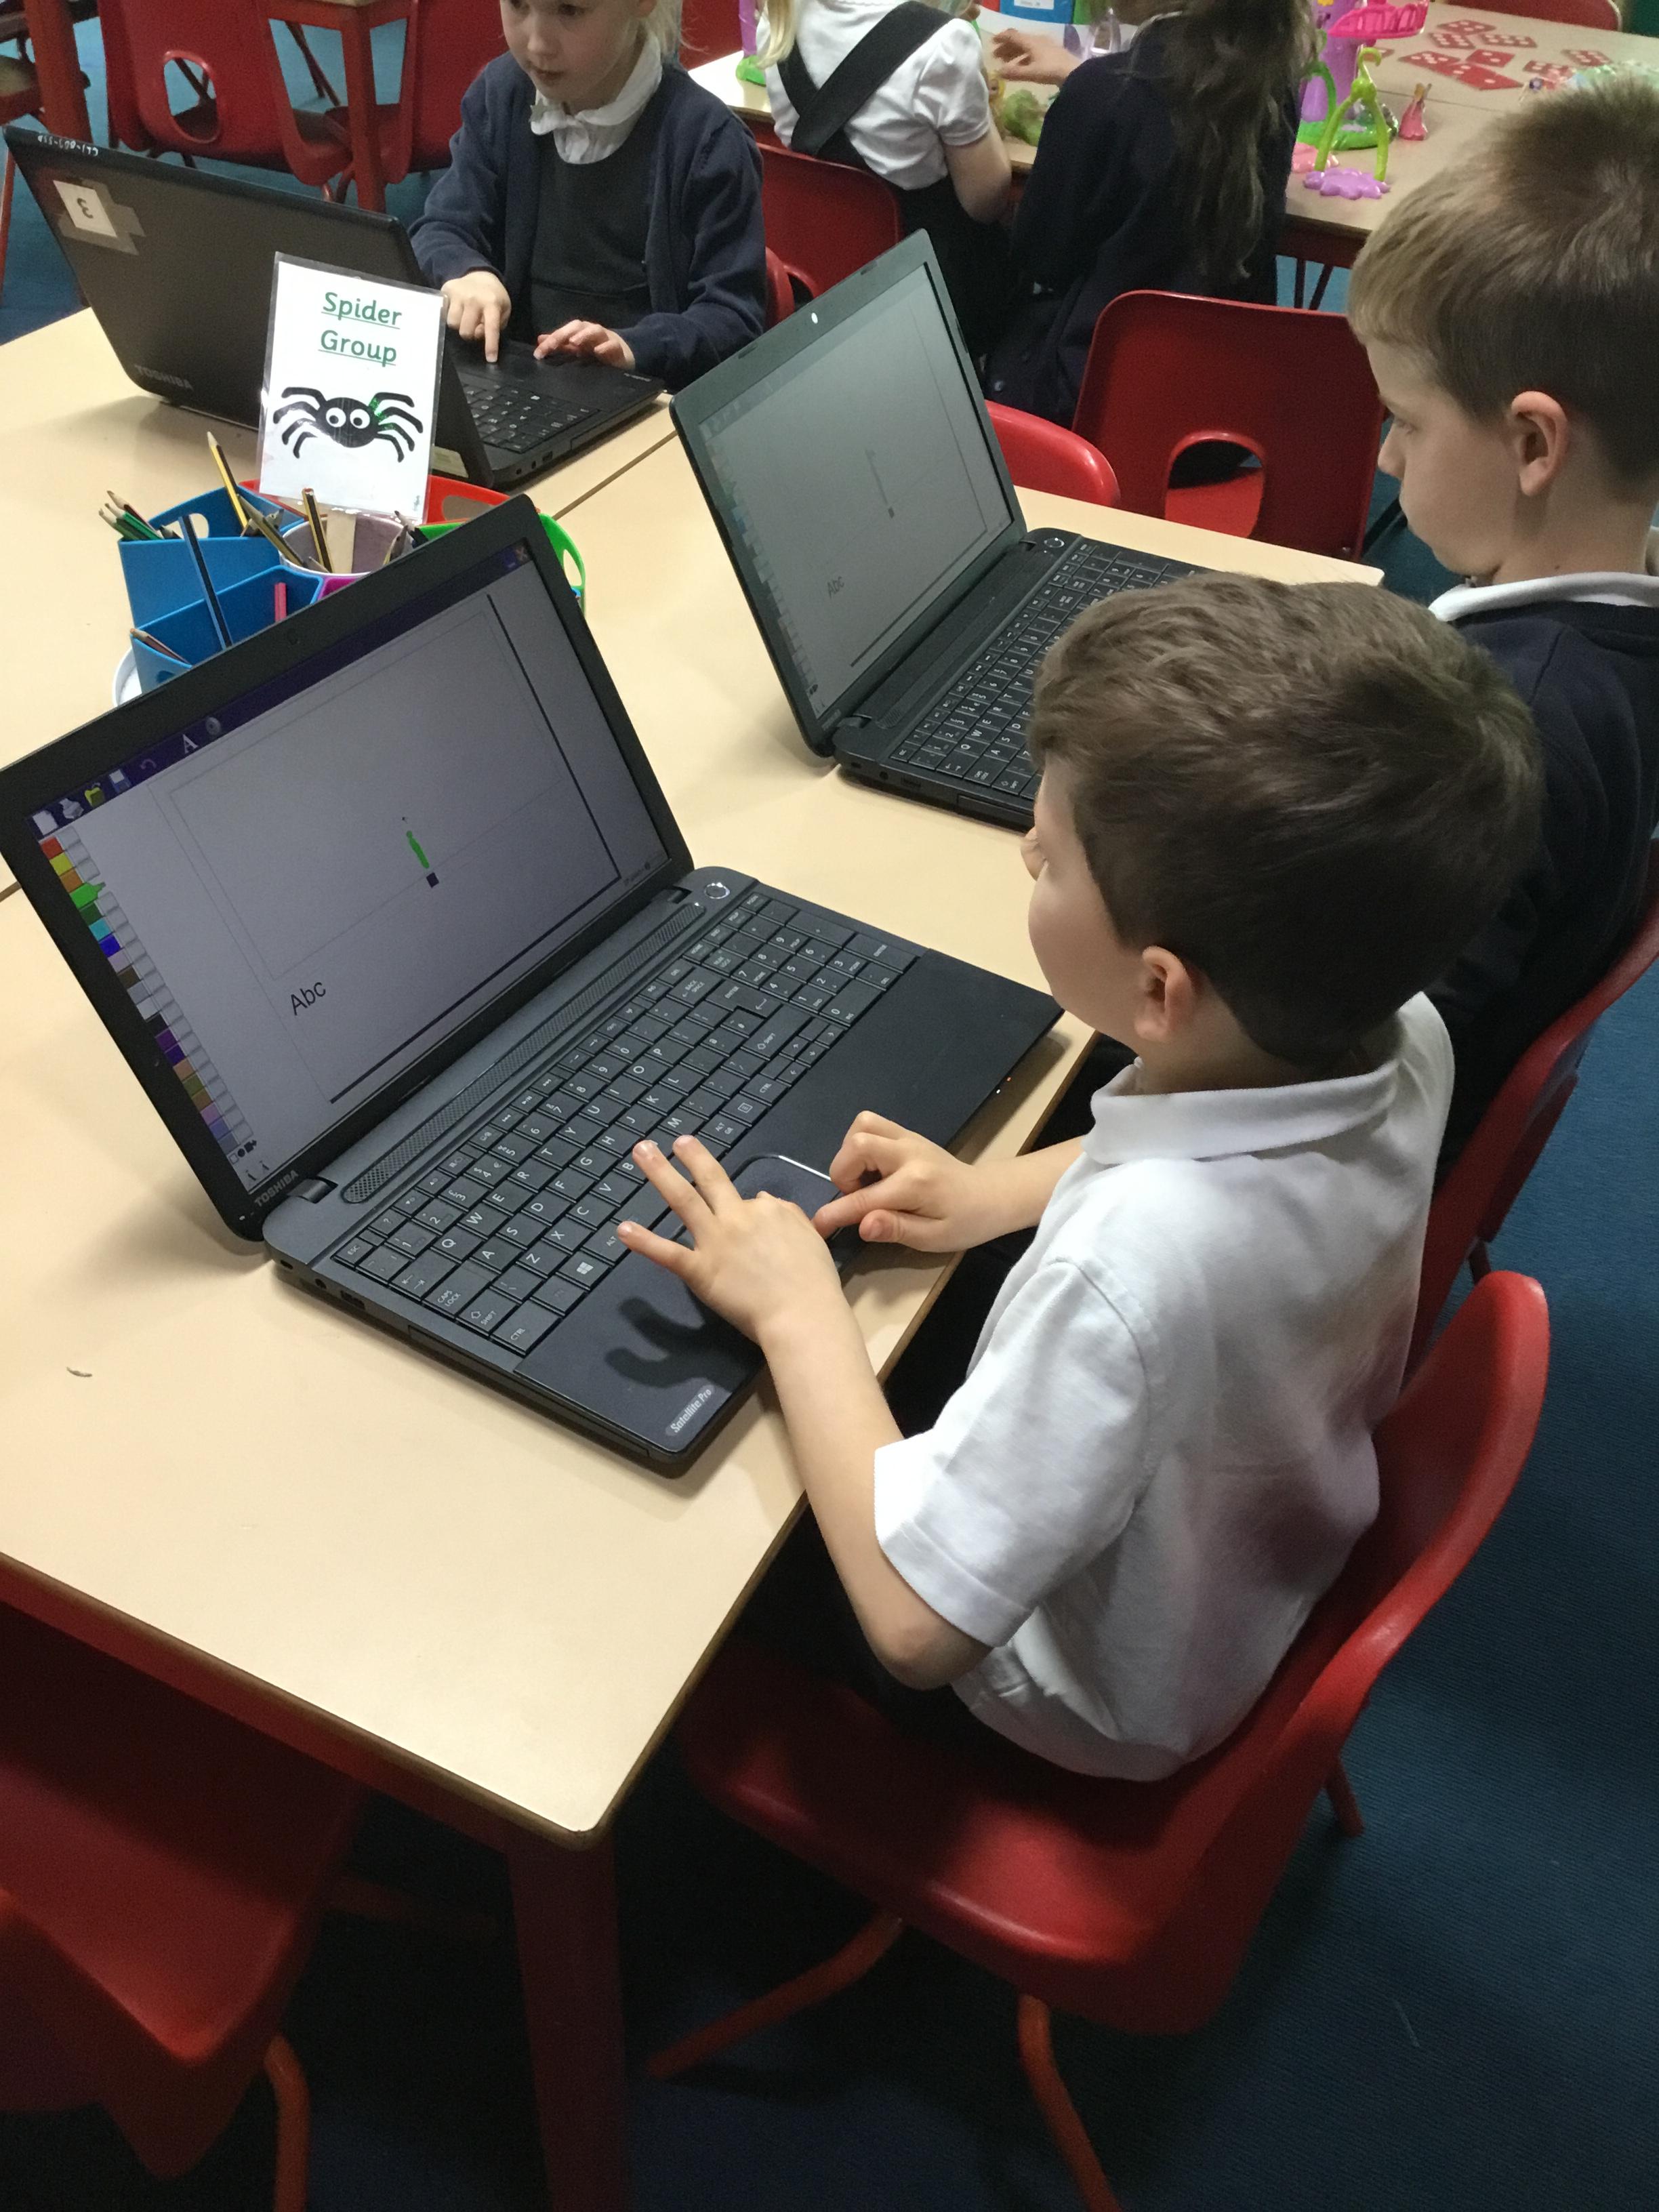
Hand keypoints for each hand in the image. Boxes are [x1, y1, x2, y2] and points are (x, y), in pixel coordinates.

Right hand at [441, 270, 510, 361]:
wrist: (479, 275)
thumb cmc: (493, 297)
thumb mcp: (503, 310)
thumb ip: (496, 326)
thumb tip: (479, 335)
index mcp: (491, 303)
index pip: (491, 328)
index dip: (490, 345)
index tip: (491, 359)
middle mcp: (473, 298)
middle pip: (466, 332)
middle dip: (471, 334)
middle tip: (475, 326)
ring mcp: (457, 294)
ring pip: (452, 324)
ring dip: (459, 325)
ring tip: (465, 318)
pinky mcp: (446, 291)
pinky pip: (443, 313)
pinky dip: (449, 315)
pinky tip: (456, 310)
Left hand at [535, 320, 636, 371]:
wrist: (625, 354)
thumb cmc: (598, 349)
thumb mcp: (577, 347)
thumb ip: (559, 344)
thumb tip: (540, 340)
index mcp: (580, 332)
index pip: (563, 332)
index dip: (550, 340)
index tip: (538, 353)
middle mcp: (591, 332)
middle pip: (577, 326)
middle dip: (563, 334)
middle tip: (551, 344)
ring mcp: (605, 339)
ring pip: (595, 331)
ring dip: (584, 335)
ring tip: (574, 342)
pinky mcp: (618, 348)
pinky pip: (612, 345)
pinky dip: (605, 347)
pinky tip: (598, 351)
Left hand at [618, 1136, 844, 1345]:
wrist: (802, 1314)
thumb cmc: (813, 1282)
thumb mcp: (811, 1237)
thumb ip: (787, 1215)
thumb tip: (762, 1200)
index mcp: (766, 1210)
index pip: (750, 1201)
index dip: (748, 1213)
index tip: (751, 1227)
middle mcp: (737, 1217)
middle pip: (711, 1179)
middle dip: (691, 1156)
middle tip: (676, 1141)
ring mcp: (715, 1241)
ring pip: (683, 1200)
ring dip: (661, 1173)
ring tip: (642, 1152)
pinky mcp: (699, 1270)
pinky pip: (668, 1253)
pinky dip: (644, 1241)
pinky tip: (623, 1230)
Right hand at [812, 1112, 1006, 1252]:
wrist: (992, 1195)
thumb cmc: (965, 1223)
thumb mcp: (933, 1238)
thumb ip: (896, 1229)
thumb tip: (861, 1225)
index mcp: (915, 1184)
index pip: (864, 1198)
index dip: (835, 1214)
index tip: (817, 1226)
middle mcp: (908, 1153)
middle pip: (857, 1143)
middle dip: (842, 1172)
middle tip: (856, 1196)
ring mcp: (908, 1138)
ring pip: (862, 1126)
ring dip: (850, 1154)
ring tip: (863, 1181)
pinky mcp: (908, 1134)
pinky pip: (872, 1125)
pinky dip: (861, 1145)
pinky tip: (874, 1170)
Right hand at [990, 28, 1078, 83]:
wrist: (1074, 74)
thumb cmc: (1051, 71)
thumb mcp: (1031, 73)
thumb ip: (1015, 72)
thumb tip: (998, 72)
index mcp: (1031, 42)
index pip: (1013, 35)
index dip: (1001, 38)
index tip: (992, 43)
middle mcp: (1037, 40)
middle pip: (1019, 41)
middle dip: (1006, 48)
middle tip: (996, 56)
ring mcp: (1045, 46)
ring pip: (1026, 47)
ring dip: (1015, 54)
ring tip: (1006, 63)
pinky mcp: (1051, 54)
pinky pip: (1033, 53)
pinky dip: (1024, 58)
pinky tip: (1021, 67)